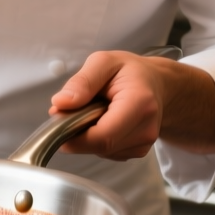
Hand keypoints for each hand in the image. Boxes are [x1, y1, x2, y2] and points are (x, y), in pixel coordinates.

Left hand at [48, 52, 214, 159]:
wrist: (156, 84)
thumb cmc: (130, 72)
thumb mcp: (103, 62)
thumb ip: (81, 82)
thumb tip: (60, 103)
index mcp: (139, 103)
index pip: (103, 136)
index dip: (75, 136)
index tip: (58, 121)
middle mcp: (146, 128)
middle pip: (101, 146)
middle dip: (79, 133)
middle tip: (74, 110)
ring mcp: (144, 143)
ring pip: (102, 151)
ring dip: (89, 136)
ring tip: (96, 111)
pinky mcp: (139, 151)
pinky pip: (108, 152)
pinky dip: (98, 140)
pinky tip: (105, 121)